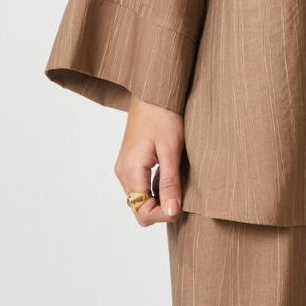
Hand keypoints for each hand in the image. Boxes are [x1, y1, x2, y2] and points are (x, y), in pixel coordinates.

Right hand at [113, 96, 184, 226]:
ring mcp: (125, 167)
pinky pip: (141, 185)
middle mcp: (123, 172)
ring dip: (159, 198)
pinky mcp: (131, 161)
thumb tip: (171, 213)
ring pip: (140, 198)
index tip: (182, 205)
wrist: (154, 90)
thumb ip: (170, 183)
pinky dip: (155, 188)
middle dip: (162, 208)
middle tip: (182, 194)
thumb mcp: (171, 150)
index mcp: (130, 171)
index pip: (142, 212)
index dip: (163, 215)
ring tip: (178, 183)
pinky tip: (171, 176)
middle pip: (139, 208)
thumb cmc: (164, 115)